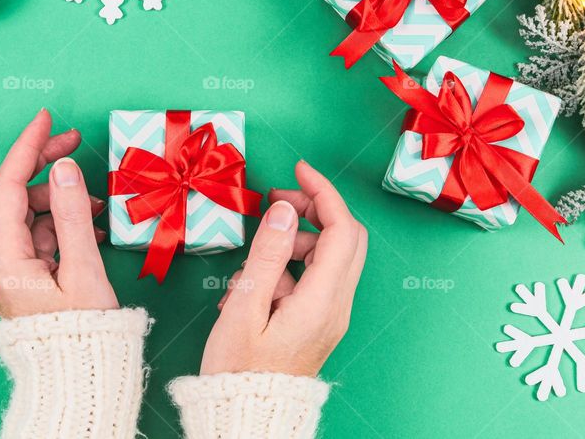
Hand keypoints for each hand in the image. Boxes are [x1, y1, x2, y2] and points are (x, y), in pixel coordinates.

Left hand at [0, 109, 118, 317]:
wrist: (77, 378)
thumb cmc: (83, 334)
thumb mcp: (84, 271)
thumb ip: (72, 216)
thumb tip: (63, 168)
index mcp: (5, 259)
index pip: (7, 184)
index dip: (26, 146)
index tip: (46, 119)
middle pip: (7, 191)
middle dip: (38, 163)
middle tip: (72, 144)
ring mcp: (8, 267)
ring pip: (22, 210)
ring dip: (54, 195)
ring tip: (94, 203)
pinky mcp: (22, 274)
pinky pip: (35, 232)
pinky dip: (58, 220)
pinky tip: (88, 226)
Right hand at [200, 160, 367, 376]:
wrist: (248, 419)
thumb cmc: (240, 370)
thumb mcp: (244, 307)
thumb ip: (267, 254)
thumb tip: (285, 210)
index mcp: (322, 300)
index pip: (341, 229)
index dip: (323, 192)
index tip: (298, 170)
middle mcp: (336, 306)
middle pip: (345, 238)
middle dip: (313, 210)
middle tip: (276, 202)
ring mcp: (330, 315)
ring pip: (328, 258)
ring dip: (295, 243)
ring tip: (251, 260)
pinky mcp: (318, 322)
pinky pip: (313, 281)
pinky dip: (288, 269)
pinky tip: (252, 286)